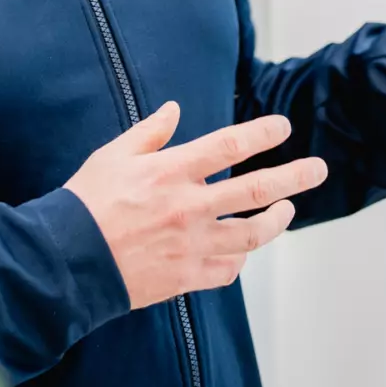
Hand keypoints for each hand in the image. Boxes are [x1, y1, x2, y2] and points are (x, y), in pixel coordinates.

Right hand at [65, 102, 328, 309]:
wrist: (66, 261)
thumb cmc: (85, 202)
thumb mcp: (113, 155)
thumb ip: (150, 132)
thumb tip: (174, 110)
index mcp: (172, 171)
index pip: (229, 146)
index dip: (262, 134)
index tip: (283, 128)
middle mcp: (189, 206)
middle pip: (255, 190)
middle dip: (293, 177)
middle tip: (319, 169)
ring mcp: (190, 244)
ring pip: (250, 234)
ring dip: (276, 221)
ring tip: (288, 210)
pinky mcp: (185, 276)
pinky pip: (226, 270)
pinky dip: (241, 260)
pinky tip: (246, 251)